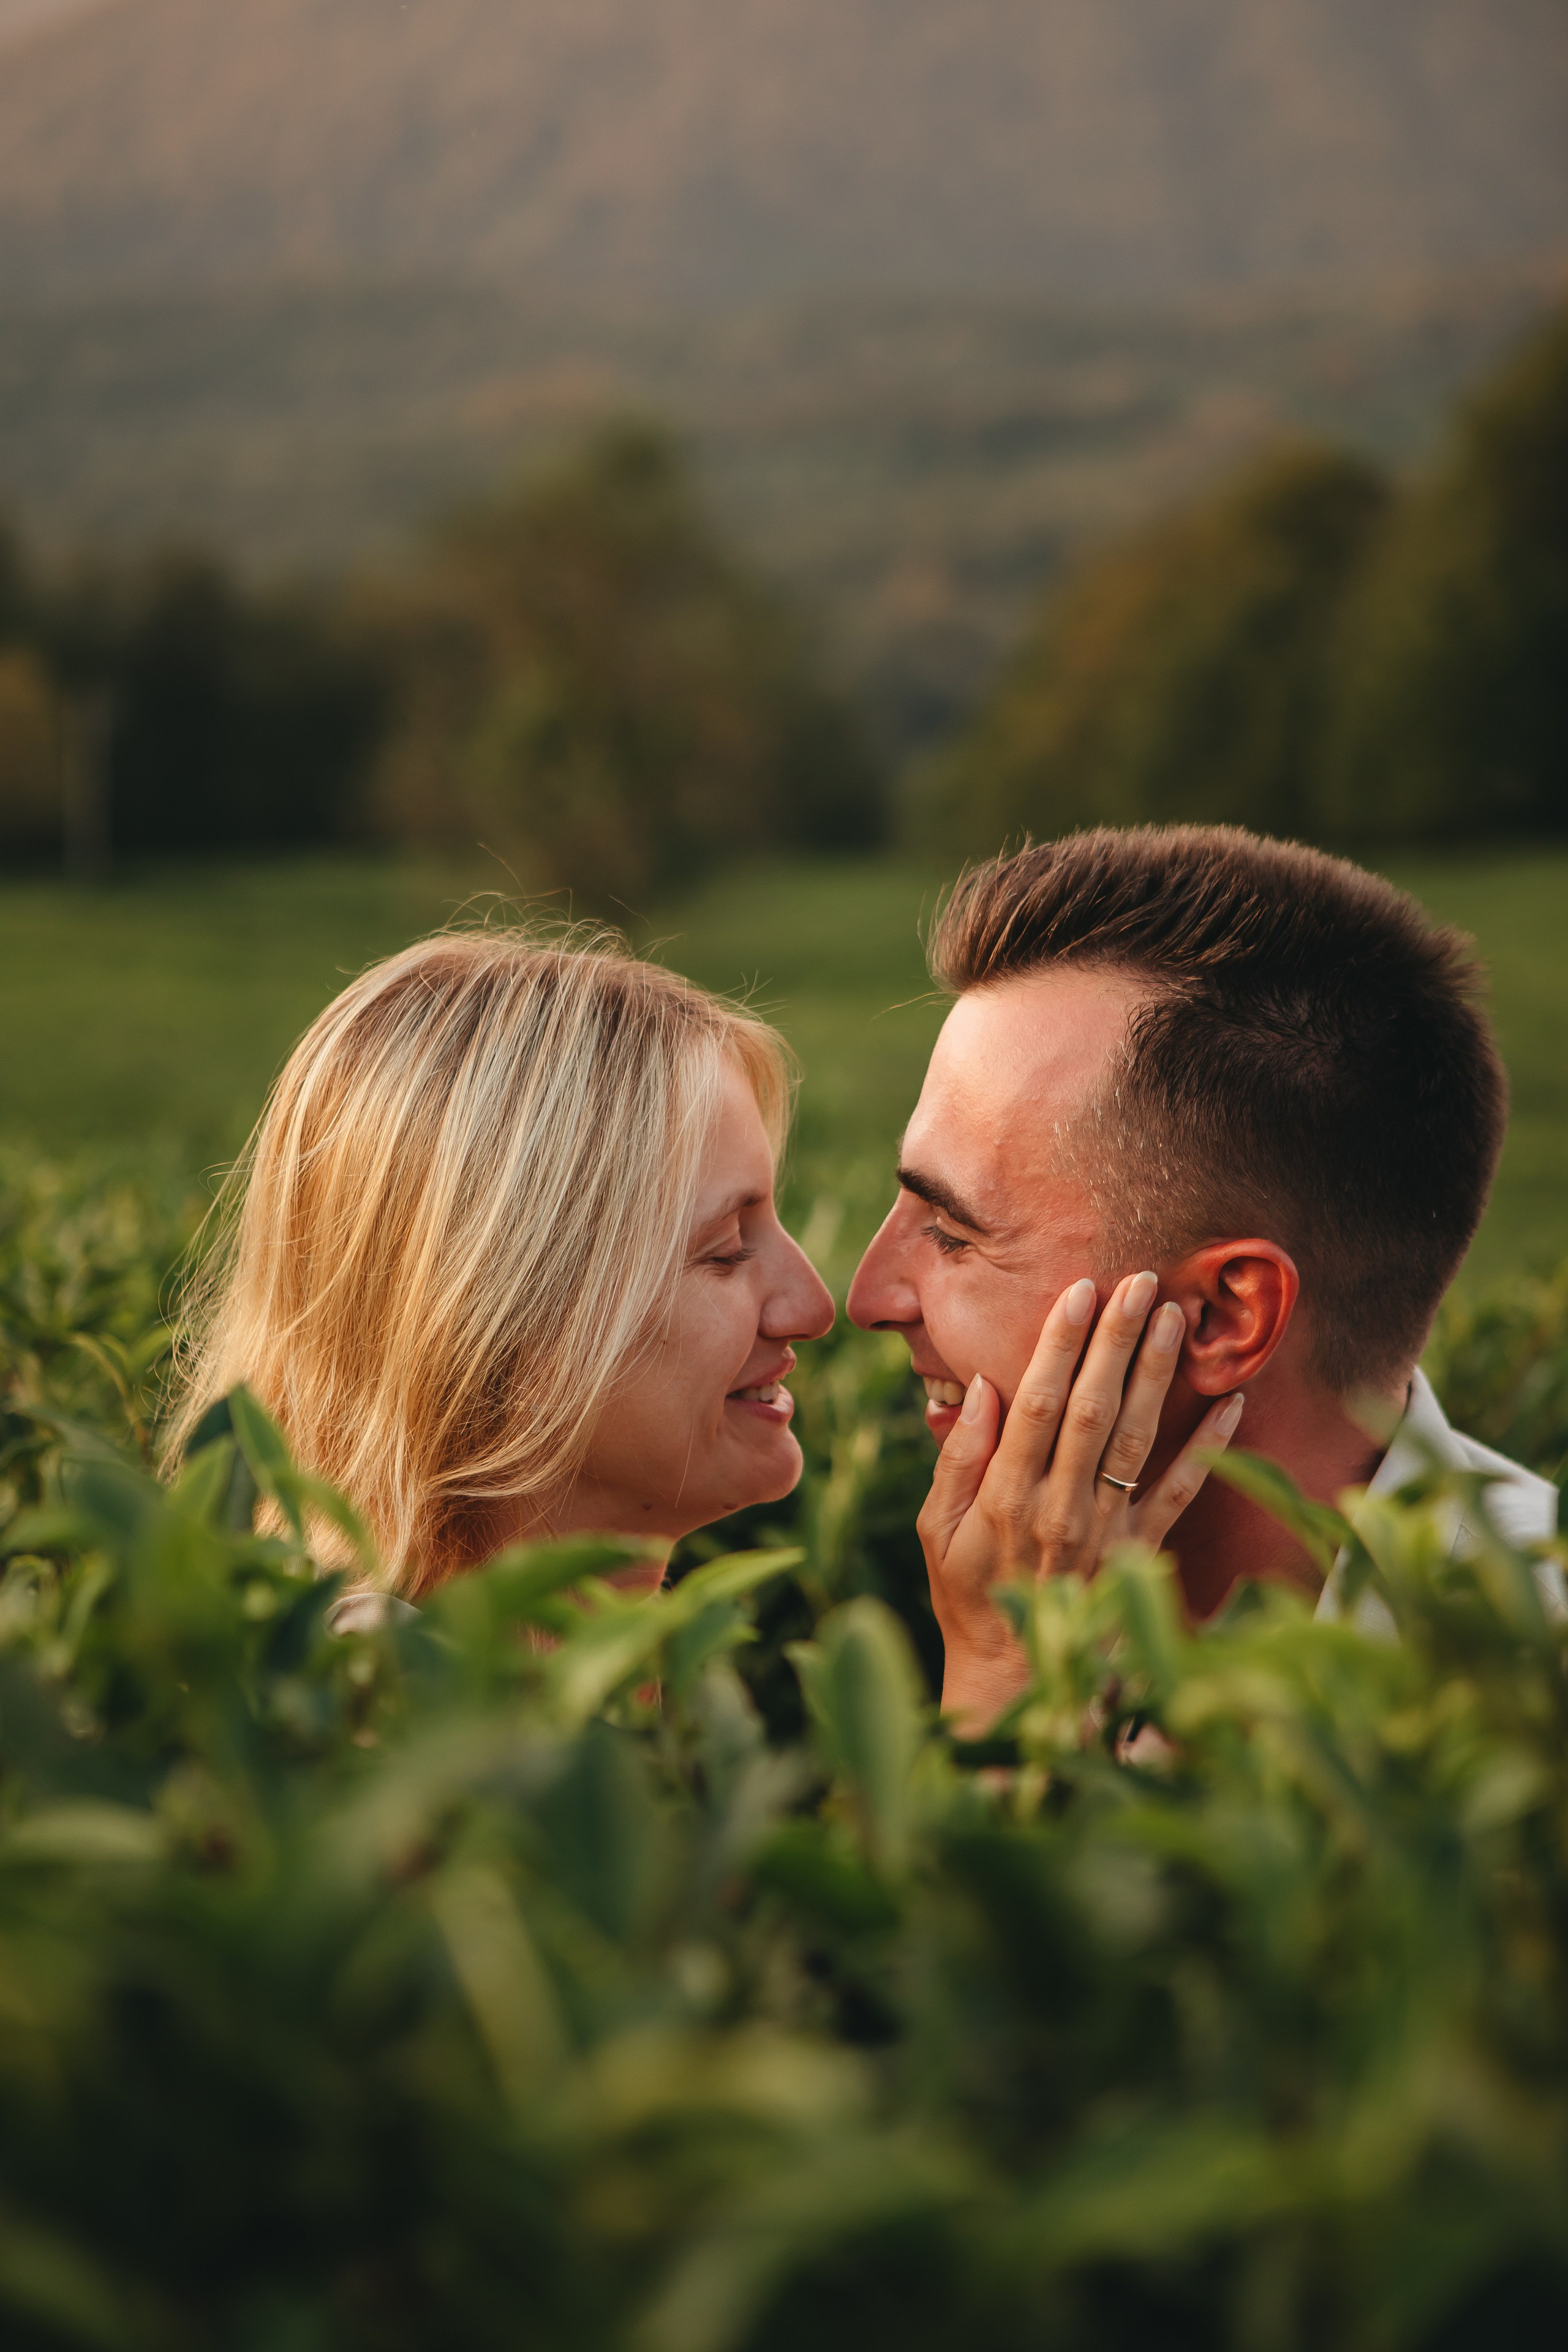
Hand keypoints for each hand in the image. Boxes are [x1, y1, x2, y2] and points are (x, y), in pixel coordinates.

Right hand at [917, 1271, 1243, 1732]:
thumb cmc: (966, 1595)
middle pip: (1091, 1410)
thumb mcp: (936, 1530)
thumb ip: (957, 1459)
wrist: (1015, 1679)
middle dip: (1117, 1342)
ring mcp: (1106, 1532)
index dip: (1059, 1346)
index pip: (1035, 1405)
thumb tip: (980, 1389)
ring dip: (1158, 1375)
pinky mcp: (1141, 1553)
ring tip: (1176, 1318)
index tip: (1079, 1293)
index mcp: (1005, 1498)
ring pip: (1136, 1439)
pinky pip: (1182, 1494)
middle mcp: (1059, 1509)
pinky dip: (1210, 1449)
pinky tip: (1235, 1402)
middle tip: (1139, 1282)